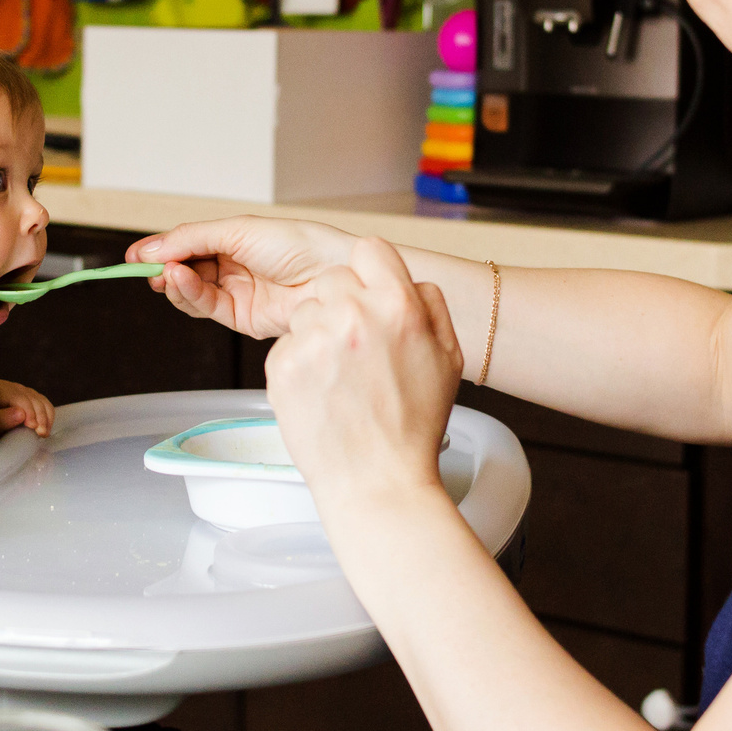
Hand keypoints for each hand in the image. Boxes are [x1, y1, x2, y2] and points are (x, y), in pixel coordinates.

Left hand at [0, 378, 54, 436]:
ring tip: (44, 434)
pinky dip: (47, 416)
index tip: (33, 427)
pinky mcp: (27, 400)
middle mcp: (9, 387)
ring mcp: (19, 392)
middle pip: (31, 397)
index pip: (17, 396)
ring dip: (45, 417)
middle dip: (39, 416)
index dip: (28, 411)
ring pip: (40, 400)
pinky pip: (43, 404)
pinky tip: (45, 429)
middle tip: (41, 434)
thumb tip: (21, 414)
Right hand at [130, 216, 358, 339]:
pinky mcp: (241, 318)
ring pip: (191, 292)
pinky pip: (205, 307)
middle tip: (145, 267)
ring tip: (167, 273)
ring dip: (174, 282)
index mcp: (235, 240)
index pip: (188, 245)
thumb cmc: (302, 244)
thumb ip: (192, 239)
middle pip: (185, 270)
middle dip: (163, 268)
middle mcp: (234, 267)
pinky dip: (188, 294)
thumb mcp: (239, 231)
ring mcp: (237, 293)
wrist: (334, 276)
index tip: (134, 256)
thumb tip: (153, 248)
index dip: (161, 250)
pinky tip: (181, 281)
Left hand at [265, 238, 464, 515]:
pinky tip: (321, 393)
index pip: (370, 249)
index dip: (369, 271)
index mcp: (398, 306)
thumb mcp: (449, 359)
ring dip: (317, 335)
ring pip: (304, 312)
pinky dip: (298, 365)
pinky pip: (285, 345)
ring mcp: (313, 340)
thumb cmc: (413, 426)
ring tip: (339, 378)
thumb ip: (431, 307)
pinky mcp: (282, 366)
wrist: (377, 481)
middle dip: (340, 305)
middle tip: (353, 348)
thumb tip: (411, 280)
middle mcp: (352, 315)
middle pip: (332, 279)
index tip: (367, 293)